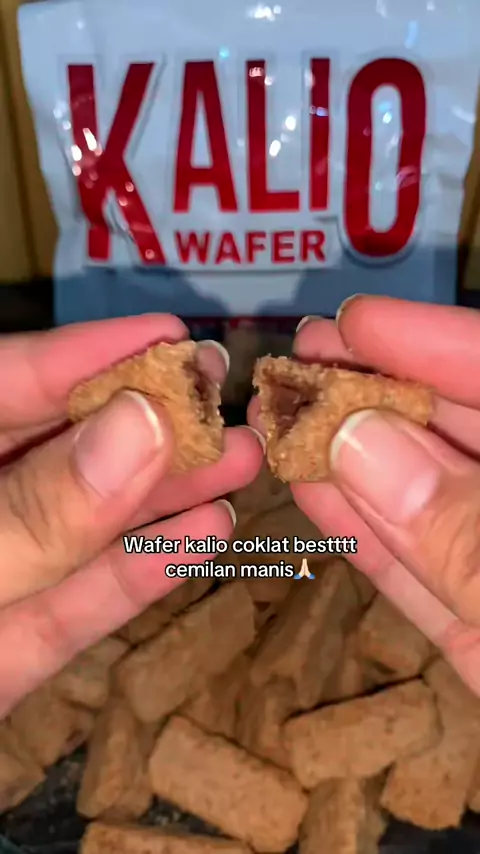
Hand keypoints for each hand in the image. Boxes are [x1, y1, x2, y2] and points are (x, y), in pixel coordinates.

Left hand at [0, 314, 262, 715]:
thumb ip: (37, 507)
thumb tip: (144, 423)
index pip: (5, 386)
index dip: (85, 356)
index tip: (170, 333)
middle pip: (58, 454)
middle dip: (147, 425)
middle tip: (229, 395)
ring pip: (78, 530)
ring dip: (163, 497)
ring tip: (246, 461)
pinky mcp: (4, 653)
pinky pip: (72, 608)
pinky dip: (137, 575)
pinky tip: (209, 535)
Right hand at [250, 297, 479, 695]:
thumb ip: (466, 532)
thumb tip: (358, 439)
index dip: (436, 344)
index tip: (353, 323)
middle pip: (457, 437)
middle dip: (378, 395)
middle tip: (296, 359)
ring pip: (428, 505)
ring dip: (352, 460)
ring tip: (280, 414)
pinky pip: (426, 576)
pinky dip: (370, 538)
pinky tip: (310, 490)